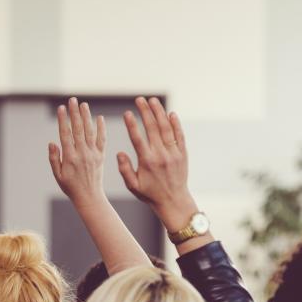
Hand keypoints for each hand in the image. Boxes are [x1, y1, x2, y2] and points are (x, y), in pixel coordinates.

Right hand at [49, 97, 107, 207]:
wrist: (89, 197)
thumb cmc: (70, 187)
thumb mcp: (58, 175)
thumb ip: (54, 158)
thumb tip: (52, 142)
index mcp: (70, 158)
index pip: (66, 134)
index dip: (63, 120)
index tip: (61, 108)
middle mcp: (82, 154)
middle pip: (78, 129)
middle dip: (75, 114)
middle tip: (73, 100)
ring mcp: (93, 154)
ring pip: (90, 132)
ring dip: (87, 117)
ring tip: (84, 105)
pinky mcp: (101, 156)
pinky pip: (102, 140)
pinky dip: (101, 128)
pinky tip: (99, 118)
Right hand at [117, 97, 197, 231]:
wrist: (174, 201)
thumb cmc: (150, 194)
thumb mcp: (133, 186)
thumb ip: (125, 169)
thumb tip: (119, 153)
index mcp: (147, 161)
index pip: (137, 138)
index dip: (131, 124)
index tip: (126, 112)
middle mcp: (161, 155)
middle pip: (152, 128)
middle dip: (145, 112)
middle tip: (139, 99)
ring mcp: (173, 153)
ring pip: (166, 128)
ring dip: (159, 113)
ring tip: (152, 100)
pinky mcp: (182, 154)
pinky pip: (179, 135)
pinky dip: (175, 124)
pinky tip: (170, 113)